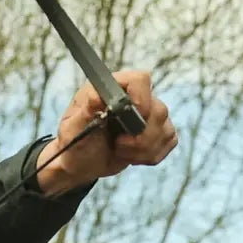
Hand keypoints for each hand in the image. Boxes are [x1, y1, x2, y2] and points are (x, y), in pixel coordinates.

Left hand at [35, 69, 177, 194]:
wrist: (81, 162)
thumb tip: (95, 96)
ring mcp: (148, 115)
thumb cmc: (74, 142)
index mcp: (113, 88)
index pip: (140, 79)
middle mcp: (134, 97)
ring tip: (121, 152)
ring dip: (145, 149)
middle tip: (119, 146)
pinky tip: (133, 157)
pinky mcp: (157, 132)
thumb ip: (84, 112)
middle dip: (142, 136)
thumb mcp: (72, 129)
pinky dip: (152, 155)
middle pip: (158, 109)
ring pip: (166, 128)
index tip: (131, 121)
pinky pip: (169, 142)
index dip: (142, 99)